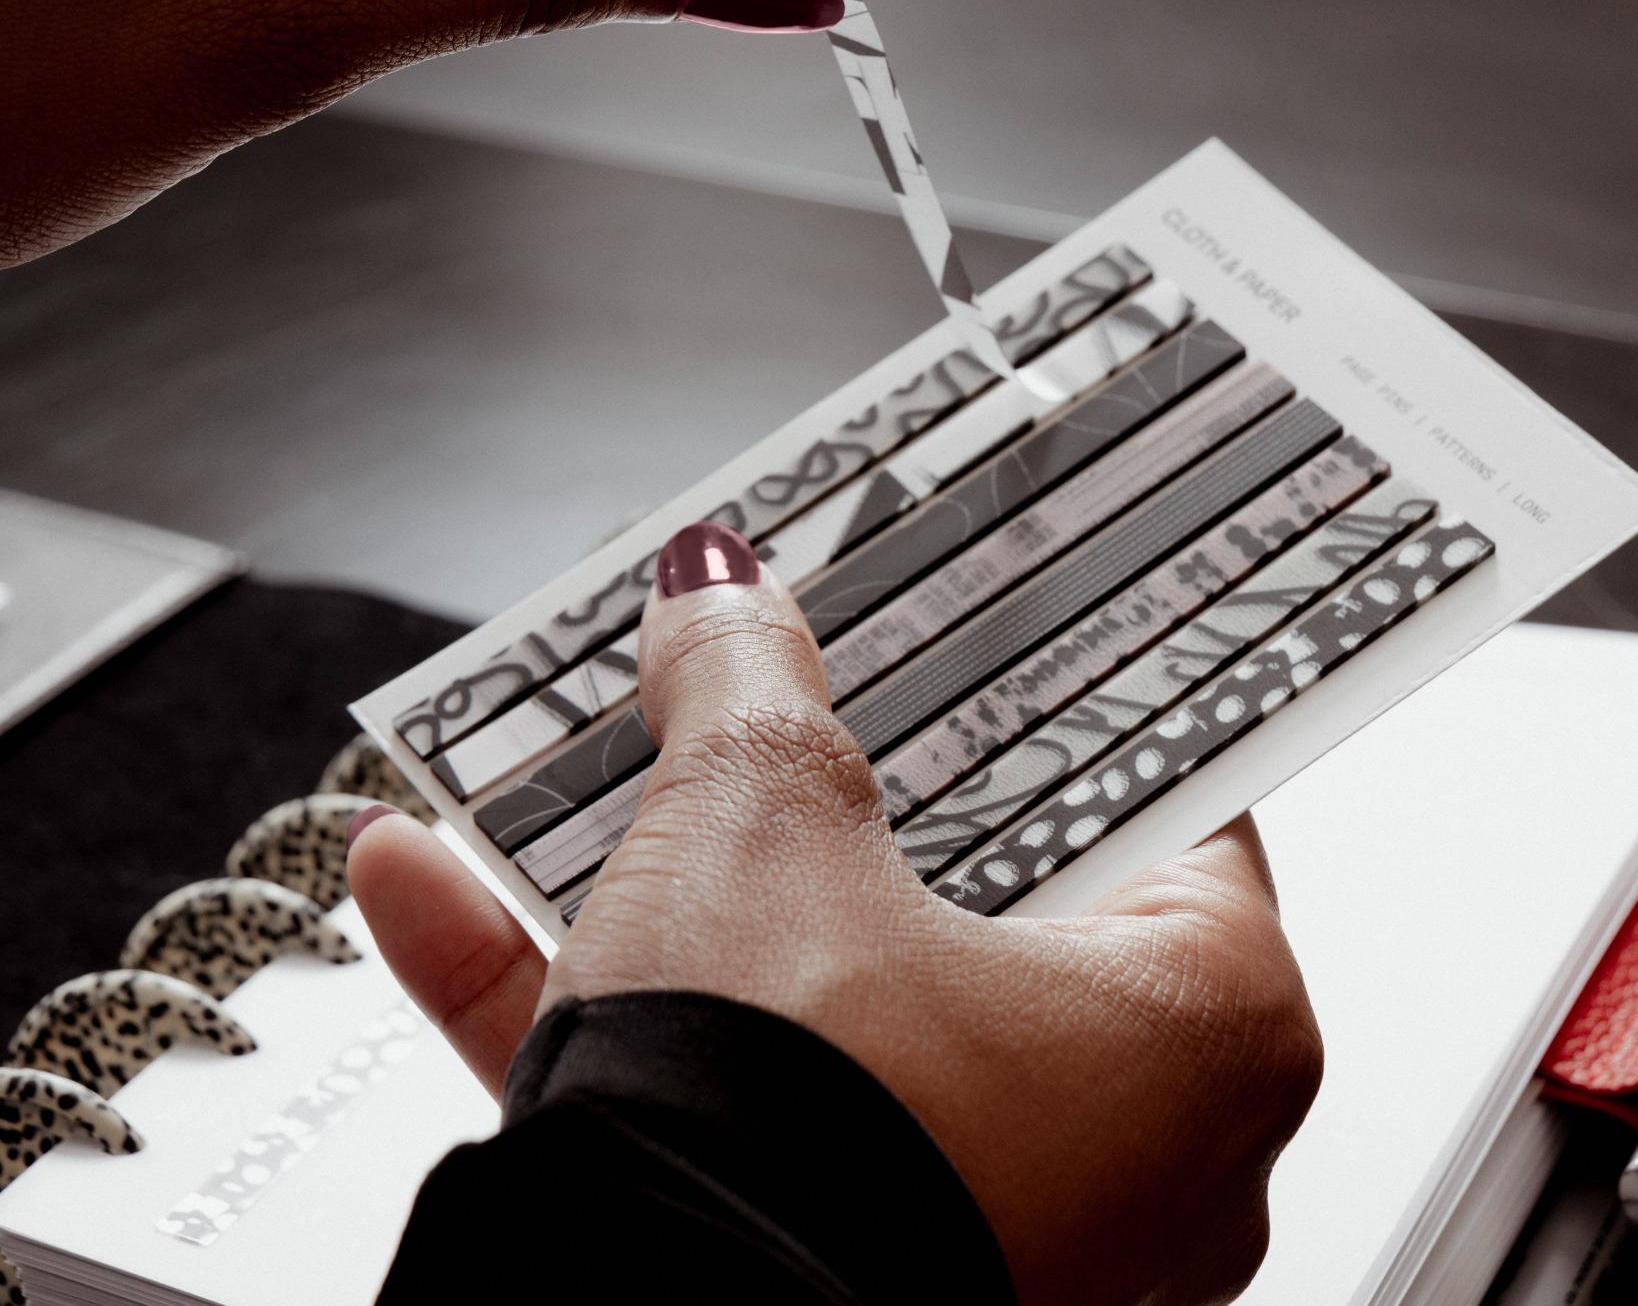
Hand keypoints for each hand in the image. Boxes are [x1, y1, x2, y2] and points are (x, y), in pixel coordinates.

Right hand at [352, 525, 1322, 1305]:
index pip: (1147, 790)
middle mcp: (1133, 1150)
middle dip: (821, 786)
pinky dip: (601, 1010)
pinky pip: (724, 1113)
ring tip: (571, 771)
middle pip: (963, 893)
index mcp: (1203, 1021)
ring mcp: (987, 1223)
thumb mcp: (757, 825)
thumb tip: (718, 595)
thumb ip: (747, 684)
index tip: (954, 628)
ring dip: (667, 885)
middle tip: (765, 685)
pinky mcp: (835, 1266)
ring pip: (816, 1001)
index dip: (1029, 691)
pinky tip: (443, 895)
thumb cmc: (800, 1133)